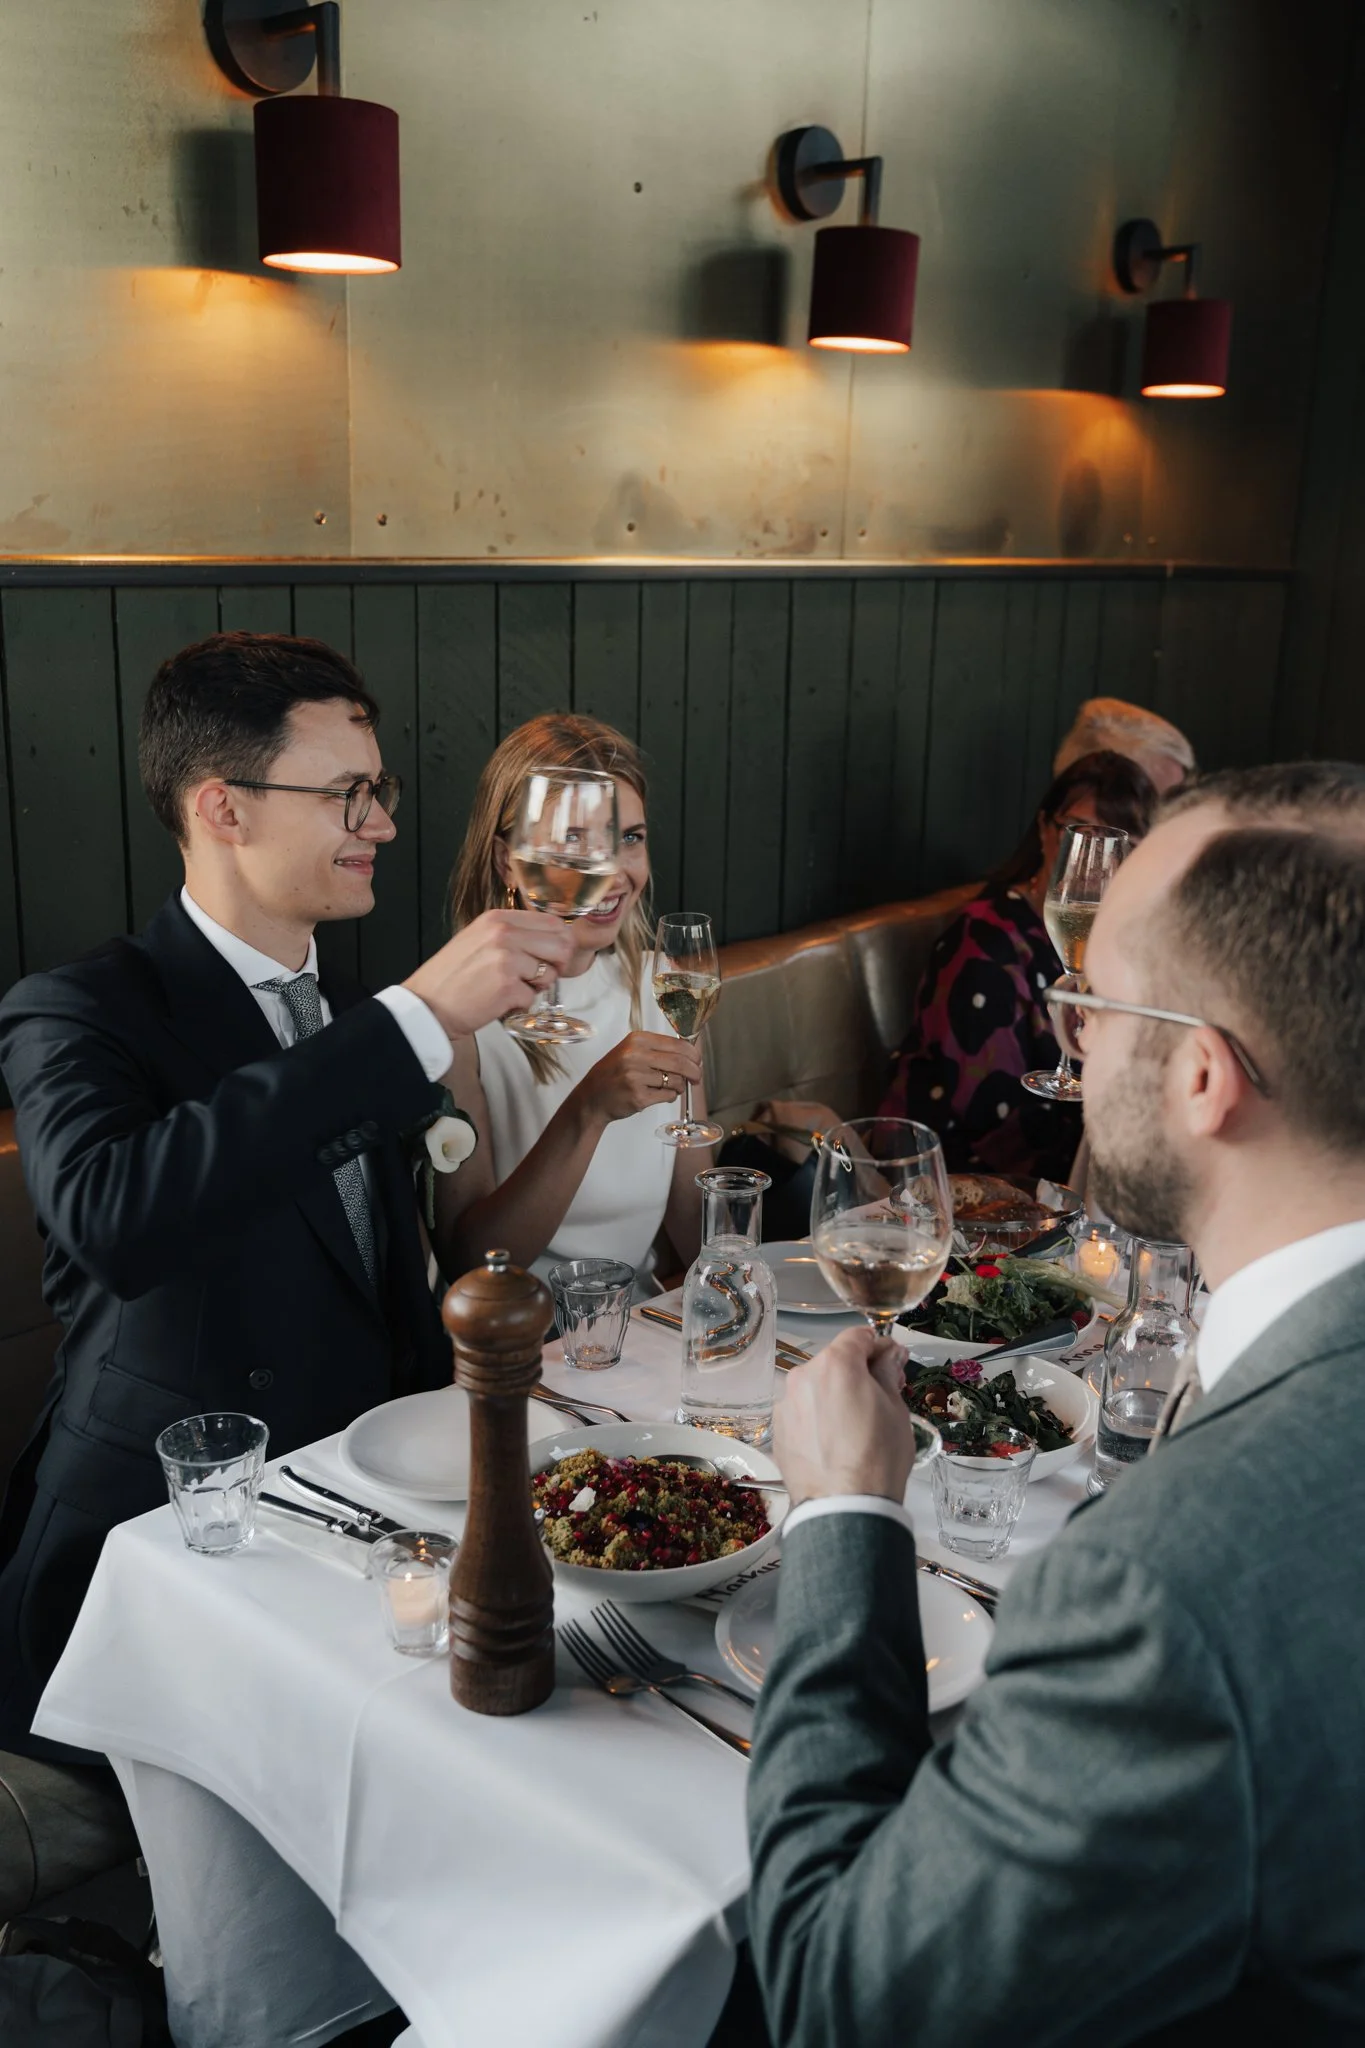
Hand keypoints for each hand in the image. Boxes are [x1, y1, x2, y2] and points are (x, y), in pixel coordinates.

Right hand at [403, 911, 576, 1039]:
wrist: (427, 1006)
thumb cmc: (451, 976)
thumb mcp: (478, 939)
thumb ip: (512, 934)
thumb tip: (551, 941)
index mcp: (497, 919)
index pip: (552, 922)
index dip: (560, 943)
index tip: (551, 958)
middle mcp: (504, 934)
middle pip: (561, 946)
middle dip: (555, 966)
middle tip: (537, 978)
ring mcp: (507, 959)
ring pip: (549, 974)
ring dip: (535, 988)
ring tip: (508, 989)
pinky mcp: (507, 987)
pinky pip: (532, 998)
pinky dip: (519, 1005)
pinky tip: (498, 1002)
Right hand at [571, 1032, 703, 1125]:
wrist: (592, 1097)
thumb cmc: (614, 1074)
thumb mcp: (631, 1051)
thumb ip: (657, 1050)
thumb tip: (691, 1054)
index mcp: (638, 1040)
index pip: (678, 1044)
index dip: (694, 1055)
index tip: (698, 1062)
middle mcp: (636, 1056)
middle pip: (681, 1063)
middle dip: (695, 1072)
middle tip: (697, 1078)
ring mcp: (636, 1077)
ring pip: (676, 1080)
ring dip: (680, 1086)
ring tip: (672, 1087)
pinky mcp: (639, 1097)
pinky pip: (668, 1096)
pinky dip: (670, 1097)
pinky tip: (661, 1095)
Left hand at [774, 1328, 912, 1507]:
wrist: (845, 1507)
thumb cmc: (877, 1458)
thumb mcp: (896, 1409)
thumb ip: (888, 1373)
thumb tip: (888, 1355)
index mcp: (836, 1365)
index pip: (858, 1337)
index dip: (879, 1346)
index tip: (892, 1361)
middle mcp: (804, 1377)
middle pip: (835, 1362)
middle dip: (857, 1373)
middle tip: (879, 1396)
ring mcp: (787, 1404)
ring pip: (816, 1387)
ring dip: (834, 1395)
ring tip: (855, 1425)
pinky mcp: (779, 1430)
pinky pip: (803, 1412)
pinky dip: (817, 1418)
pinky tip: (834, 1441)